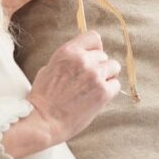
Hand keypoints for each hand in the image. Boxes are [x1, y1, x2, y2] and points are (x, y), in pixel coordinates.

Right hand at [25, 31, 120, 146]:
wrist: (43, 121)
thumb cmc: (43, 98)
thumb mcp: (49, 68)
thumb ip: (68, 60)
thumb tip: (82, 56)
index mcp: (68, 52)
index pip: (93, 37)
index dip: (95, 48)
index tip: (92, 57)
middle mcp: (83, 60)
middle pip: (104, 55)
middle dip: (99, 67)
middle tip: (88, 81)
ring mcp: (95, 75)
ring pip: (114, 67)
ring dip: (107, 76)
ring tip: (94, 88)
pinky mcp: (103, 92)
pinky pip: (115, 85)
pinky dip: (109, 91)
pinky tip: (96, 98)